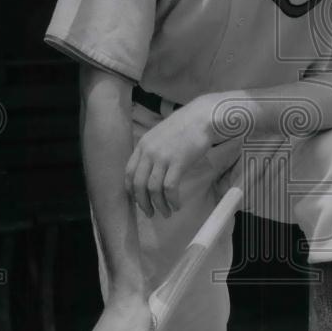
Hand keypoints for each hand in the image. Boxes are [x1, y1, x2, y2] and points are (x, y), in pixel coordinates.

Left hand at [125, 94, 219, 216]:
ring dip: (159, 205)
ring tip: (166, 213)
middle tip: (150, 213)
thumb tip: (151, 170)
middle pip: (138, 184)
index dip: (132, 190)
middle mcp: (149, 151)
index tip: (138, 200)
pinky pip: (169, 188)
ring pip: (153, 189)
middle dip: (143, 203)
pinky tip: (177, 205)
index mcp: (143, 145)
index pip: (129, 172)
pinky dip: (172, 200)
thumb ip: (152, 150)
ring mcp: (162, 157)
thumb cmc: (185, 126)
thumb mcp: (161, 135)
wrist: (202, 117)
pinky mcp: (178, 162)